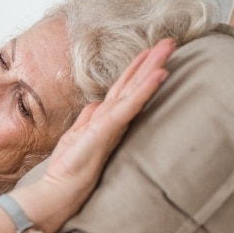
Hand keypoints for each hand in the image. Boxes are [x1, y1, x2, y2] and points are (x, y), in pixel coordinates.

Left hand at [31, 38, 175, 230]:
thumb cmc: (69, 167)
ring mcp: (112, 124)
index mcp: (105, 119)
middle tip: (171, 42)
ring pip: (136, 90)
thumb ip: (87, 118)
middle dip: (151, 62)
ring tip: (168, 48)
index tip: (150, 51)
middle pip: (134, 84)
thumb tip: (95, 104)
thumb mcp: (76, 135)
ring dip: (152, 67)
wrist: (62, 190)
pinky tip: (158, 74)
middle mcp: (112, 119)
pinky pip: (129, 105)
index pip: (123, 89)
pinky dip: (144, 89)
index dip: (136, 69)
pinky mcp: (108, 129)